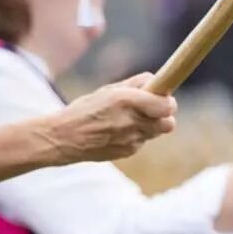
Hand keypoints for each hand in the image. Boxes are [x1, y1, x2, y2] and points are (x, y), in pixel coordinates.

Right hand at [43, 75, 175, 163]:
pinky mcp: (129, 151)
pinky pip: (143, 142)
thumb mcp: (108, 90)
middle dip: (163, 116)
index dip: (168, 103)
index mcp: (126, 101)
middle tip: (151, 110)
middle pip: (169, 123)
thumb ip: (136, 85)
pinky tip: (119, 132)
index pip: (167, 106)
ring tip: (130, 120)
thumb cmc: (86, 109)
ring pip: (157, 133)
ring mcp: (131, 139)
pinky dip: (136, 136)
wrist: (64, 138)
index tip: (164, 99)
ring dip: (150, 126)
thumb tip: (156, 82)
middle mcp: (132, 121)